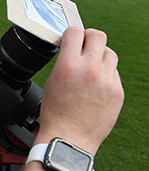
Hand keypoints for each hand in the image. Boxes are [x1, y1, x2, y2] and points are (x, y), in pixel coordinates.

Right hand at [37, 27, 123, 154]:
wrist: (70, 138)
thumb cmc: (56, 113)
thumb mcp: (52, 82)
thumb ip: (65, 62)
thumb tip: (74, 51)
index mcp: (68, 65)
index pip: (75, 32)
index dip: (72, 34)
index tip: (71, 39)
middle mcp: (89, 69)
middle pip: (98, 36)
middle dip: (90, 38)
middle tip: (85, 45)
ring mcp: (106, 80)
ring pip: (110, 53)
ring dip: (100, 55)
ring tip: (92, 67)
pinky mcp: (118, 91)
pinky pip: (114, 73)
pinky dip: (106, 74)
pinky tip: (96, 86)